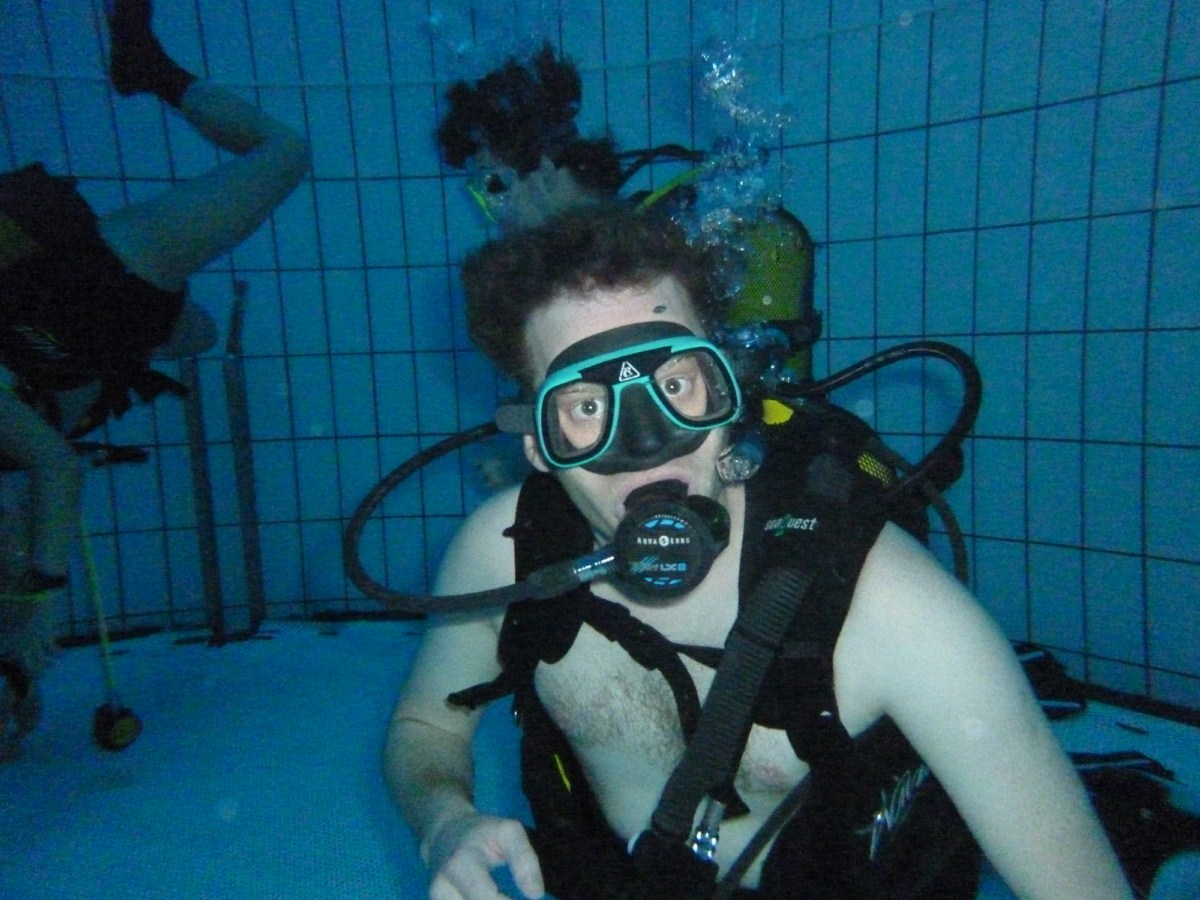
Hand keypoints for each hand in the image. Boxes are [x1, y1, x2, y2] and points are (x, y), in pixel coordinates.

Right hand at [426, 812, 544, 899]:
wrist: (442, 835)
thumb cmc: (481, 834)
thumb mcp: (508, 832)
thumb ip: (524, 859)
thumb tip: (535, 894)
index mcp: (461, 864)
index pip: (487, 899)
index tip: (533, 899)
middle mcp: (442, 888)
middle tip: (517, 897)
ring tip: (507, 896)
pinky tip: (497, 899)